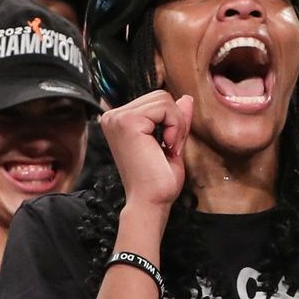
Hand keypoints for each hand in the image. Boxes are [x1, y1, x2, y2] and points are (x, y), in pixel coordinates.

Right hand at [101, 90, 191, 213]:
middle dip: (175, 120)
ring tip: (167, 148)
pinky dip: (175, 126)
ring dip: (176, 125)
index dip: (172, 121)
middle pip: (159, 96)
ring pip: (163, 99)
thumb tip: (186, 97)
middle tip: (170, 148)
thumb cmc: (158, 182)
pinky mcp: (128, 121)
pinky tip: (167, 146)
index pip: (155, 101)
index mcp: (118, 120)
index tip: (168, 147)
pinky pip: (165, 107)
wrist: (150, 202)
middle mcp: (113, 116)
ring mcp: (117, 117)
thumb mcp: (171, 142)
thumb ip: (176, 119)